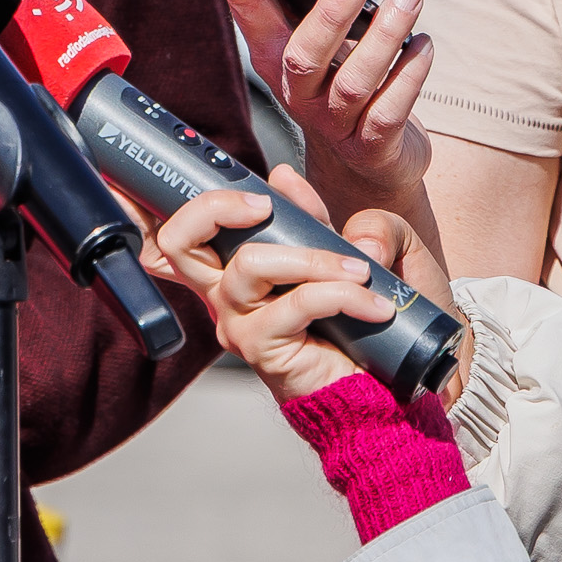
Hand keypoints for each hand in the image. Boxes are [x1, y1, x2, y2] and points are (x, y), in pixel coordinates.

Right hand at [141, 168, 449, 404]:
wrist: (385, 386)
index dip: (180, 205)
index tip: (245, 192)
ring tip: (361, 271)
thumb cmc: (361, 319)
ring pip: (250, 264)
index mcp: (233, 267)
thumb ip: (312, 212)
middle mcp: (222, 294)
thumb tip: (283, 176)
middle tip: (264, 206)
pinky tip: (376, 305)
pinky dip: (343, 294)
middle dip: (214, 208)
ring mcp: (237, 322)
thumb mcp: (343, 246)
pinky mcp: (261, 348)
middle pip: (176, 242)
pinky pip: (298, 303)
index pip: (177, 234)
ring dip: (313, 258)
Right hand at [200, 0, 434, 202]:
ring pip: (354, 82)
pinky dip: (410, 75)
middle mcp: (297, 92)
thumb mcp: (316, 46)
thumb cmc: (340, 85)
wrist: (364, 165)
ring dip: (384, 37)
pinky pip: (391, 110)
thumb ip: (307, 6)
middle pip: (304, 55)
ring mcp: (333, 122)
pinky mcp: (371, 145)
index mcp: (274, 58)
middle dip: (330, 13)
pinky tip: (424, 44)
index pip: (249, 13)